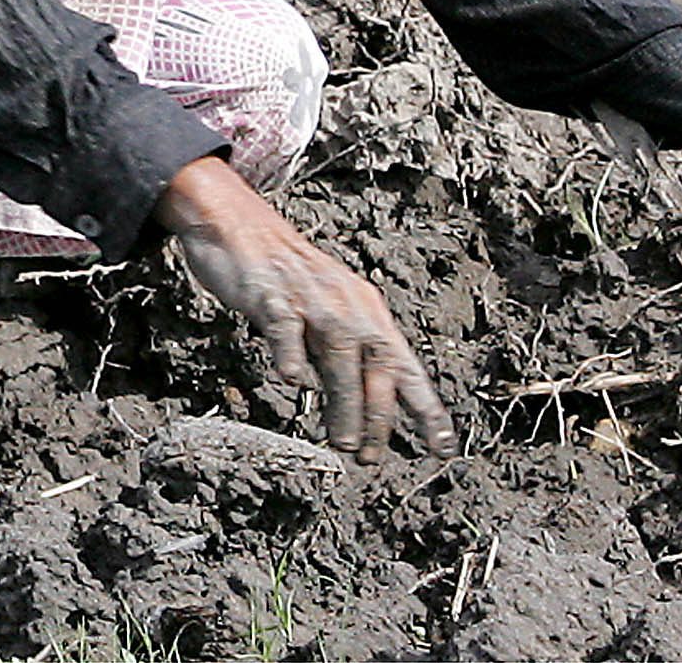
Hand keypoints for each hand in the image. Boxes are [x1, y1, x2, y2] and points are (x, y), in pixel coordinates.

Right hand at [154, 156, 452, 461]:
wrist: (240, 222)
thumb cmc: (285, 274)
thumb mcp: (328, 308)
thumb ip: (344, 349)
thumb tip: (363, 403)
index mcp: (366, 309)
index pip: (405, 365)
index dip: (424, 408)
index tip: (442, 448)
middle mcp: (347, 304)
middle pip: (376, 364)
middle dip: (379, 416)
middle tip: (371, 459)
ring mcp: (310, 298)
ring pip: (339, 354)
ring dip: (345, 402)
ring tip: (343, 443)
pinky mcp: (272, 294)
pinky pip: (286, 327)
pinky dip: (291, 354)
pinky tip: (290, 381)